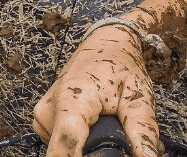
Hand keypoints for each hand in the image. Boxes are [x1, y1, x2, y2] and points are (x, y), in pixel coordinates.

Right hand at [32, 25, 162, 156]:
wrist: (105, 42)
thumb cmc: (120, 63)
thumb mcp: (138, 95)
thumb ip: (142, 131)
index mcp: (72, 99)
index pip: (65, 146)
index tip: (100, 155)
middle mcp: (50, 108)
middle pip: (68, 152)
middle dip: (96, 153)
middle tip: (124, 140)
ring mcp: (43, 114)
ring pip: (65, 150)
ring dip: (89, 147)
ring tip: (110, 128)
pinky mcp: (44, 118)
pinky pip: (61, 142)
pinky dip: (80, 141)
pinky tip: (96, 128)